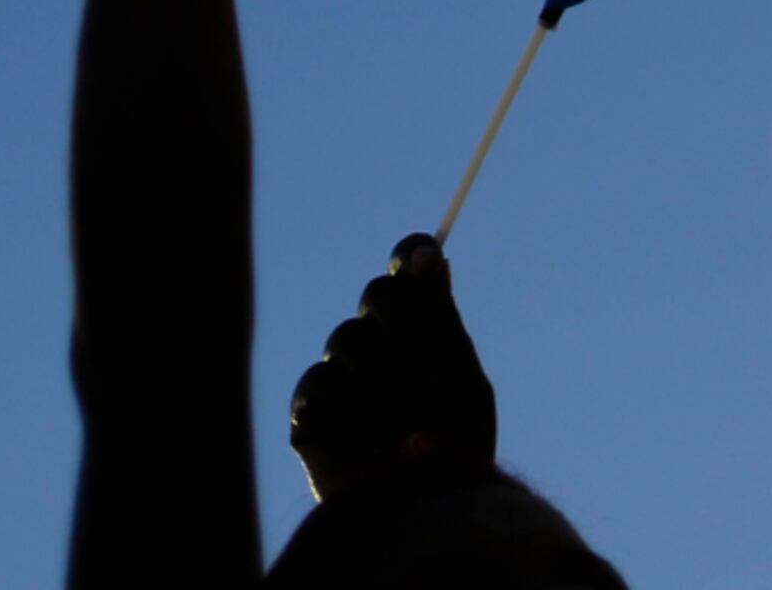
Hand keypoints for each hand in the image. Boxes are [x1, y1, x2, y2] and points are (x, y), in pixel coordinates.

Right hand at [288, 235, 497, 499]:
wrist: (426, 517)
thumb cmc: (456, 458)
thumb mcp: (460, 384)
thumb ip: (440, 321)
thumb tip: (430, 254)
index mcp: (424, 337)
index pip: (407, 278)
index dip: (410, 259)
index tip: (423, 258)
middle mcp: (382, 350)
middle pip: (379, 296)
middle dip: (406, 326)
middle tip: (423, 369)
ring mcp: (346, 379)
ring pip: (349, 336)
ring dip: (382, 374)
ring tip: (402, 424)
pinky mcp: (311, 413)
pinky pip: (320, 380)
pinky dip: (347, 403)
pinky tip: (367, 436)